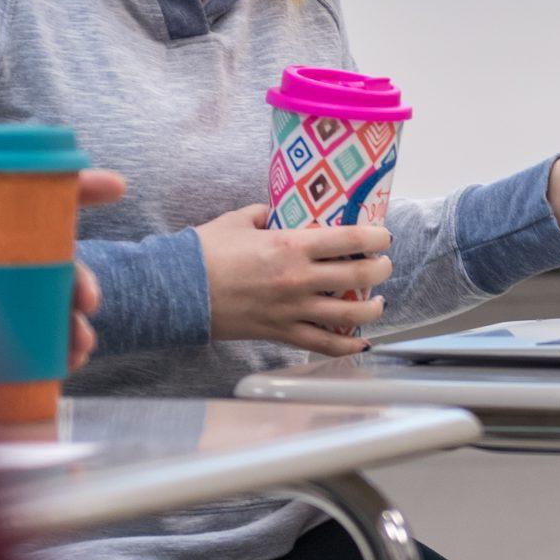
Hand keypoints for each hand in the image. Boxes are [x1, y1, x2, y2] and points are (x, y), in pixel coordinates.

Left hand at [0, 169, 128, 371]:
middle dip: (80, 282)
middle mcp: (5, 258)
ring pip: (53, 310)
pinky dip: (52, 359)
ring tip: (79, 348)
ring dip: (73, 329)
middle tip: (87, 300)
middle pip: (56, 265)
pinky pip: (33, 346)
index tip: (116, 186)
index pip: (41, 198)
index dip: (82, 188)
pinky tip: (59, 371)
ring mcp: (4, 298)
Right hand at [197, 205, 393, 357]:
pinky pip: (323, 344)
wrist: (175, 291)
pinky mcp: (280, 333)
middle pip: (358, 276)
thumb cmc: (204, 252)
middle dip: (381, 270)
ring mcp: (291, 309)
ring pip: (349, 314)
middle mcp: (298, 279)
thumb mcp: (236, 220)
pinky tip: (361, 341)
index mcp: (290, 245)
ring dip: (372, 308)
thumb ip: (262, 215)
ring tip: (378, 302)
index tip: (384, 237)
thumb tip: (274, 213)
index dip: (375, 237)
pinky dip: (347, 346)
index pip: (348, 239)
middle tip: (384, 265)